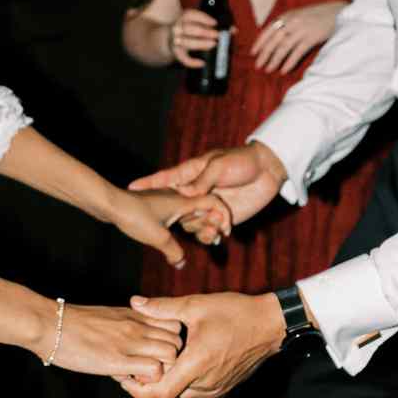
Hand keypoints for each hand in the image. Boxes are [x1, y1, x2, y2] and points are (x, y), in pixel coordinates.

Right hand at [53, 301, 183, 383]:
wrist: (49, 324)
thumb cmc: (73, 324)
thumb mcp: (108, 317)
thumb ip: (127, 326)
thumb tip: (137, 344)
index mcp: (136, 315)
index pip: (174, 324)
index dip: (170, 343)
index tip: (155, 355)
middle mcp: (138, 325)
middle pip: (178, 342)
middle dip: (171, 361)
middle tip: (150, 371)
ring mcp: (129, 341)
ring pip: (171, 355)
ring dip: (162, 372)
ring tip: (139, 377)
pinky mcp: (117, 359)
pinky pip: (153, 370)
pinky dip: (148, 381)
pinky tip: (128, 381)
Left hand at [106, 184, 228, 266]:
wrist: (111, 204)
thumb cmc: (135, 217)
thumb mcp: (158, 238)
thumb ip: (174, 252)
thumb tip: (182, 264)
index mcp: (184, 201)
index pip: (214, 203)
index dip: (224, 217)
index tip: (224, 232)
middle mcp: (179, 196)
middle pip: (205, 207)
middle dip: (213, 223)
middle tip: (214, 240)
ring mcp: (168, 199)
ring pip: (192, 210)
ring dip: (199, 223)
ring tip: (202, 238)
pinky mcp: (158, 204)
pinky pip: (179, 211)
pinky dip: (186, 221)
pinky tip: (181, 233)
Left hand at [126, 291, 286, 397]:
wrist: (269, 325)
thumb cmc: (234, 312)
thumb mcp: (196, 305)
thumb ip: (163, 307)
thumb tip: (135, 301)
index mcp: (197, 364)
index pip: (160, 393)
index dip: (138, 389)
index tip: (125, 376)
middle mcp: (206, 383)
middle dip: (145, 387)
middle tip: (130, 371)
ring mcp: (216, 390)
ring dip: (162, 393)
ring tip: (148, 376)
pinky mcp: (222, 390)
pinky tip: (172, 385)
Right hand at [131, 140, 284, 234]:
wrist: (267, 170)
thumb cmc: (241, 160)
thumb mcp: (220, 165)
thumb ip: (203, 180)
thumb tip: (185, 193)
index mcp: (190, 174)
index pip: (164, 179)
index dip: (147, 183)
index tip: (131, 187)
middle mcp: (194, 192)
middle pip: (175, 210)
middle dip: (183, 218)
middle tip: (198, 216)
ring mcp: (206, 206)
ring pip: (190, 225)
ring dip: (201, 229)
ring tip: (217, 226)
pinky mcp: (220, 218)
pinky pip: (208, 232)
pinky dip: (210, 237)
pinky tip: (218, 237)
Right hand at [167, 5, 221, 70]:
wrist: (171, 38)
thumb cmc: (191, 29)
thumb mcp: (199, 23)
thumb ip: (215, 26)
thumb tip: (233, 30)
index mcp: (185, 17)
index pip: (191, 15)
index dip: (203, 18)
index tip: (214, 23)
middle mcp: (178, 28)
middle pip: (189, 29)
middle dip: (204, 32)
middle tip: (216, 35)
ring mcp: (176, 40)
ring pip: (186, 42)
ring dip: (200, 43)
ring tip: (213, 44)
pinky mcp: (177, 53)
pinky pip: (183, 58)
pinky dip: (192, 62)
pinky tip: (202, 63)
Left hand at [250, 1, 343, 75]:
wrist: (338, 12)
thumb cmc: (318, 15)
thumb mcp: (299, 15)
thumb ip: (287, 23)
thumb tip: (275, 38)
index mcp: (287, 15)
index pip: (268, 31)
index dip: (259, 43)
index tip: (253, 53)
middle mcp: (292, 22)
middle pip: (273, 41)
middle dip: (264, 55)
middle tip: (258, 66)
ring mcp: (301, 29)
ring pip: (283, 47)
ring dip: (274, 60)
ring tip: (269, 69)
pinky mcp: (311, 37)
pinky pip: (297, 52)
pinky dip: (289, 62)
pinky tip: (284, 70)